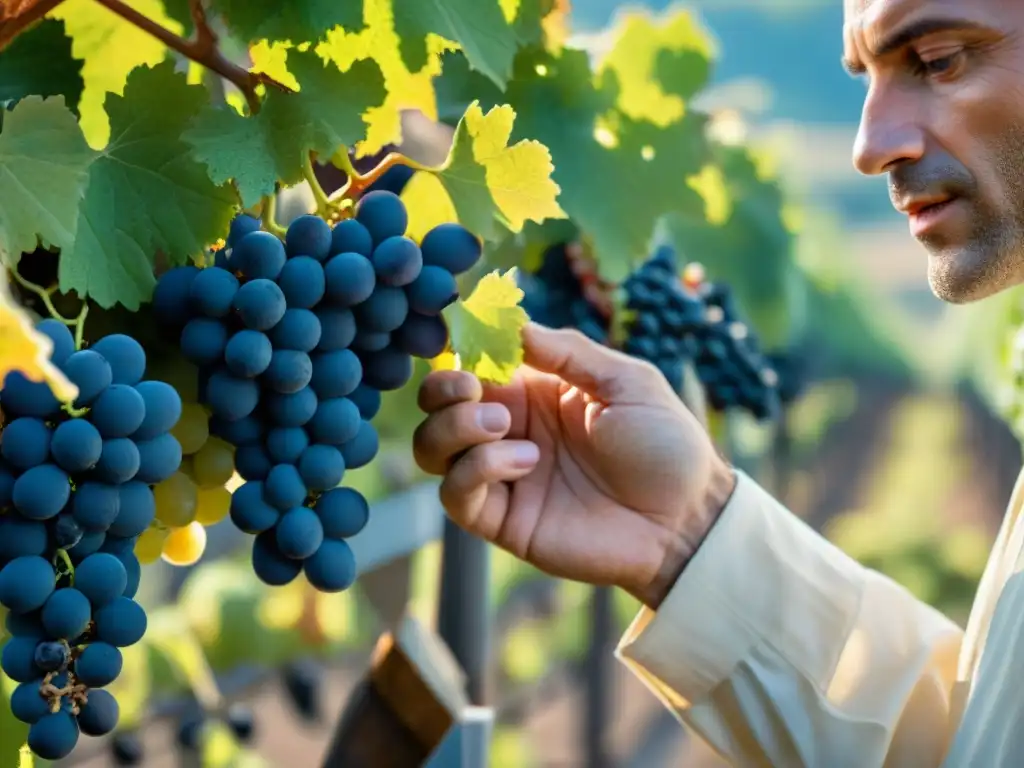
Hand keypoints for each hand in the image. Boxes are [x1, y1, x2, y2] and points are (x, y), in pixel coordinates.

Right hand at [413, 323, 736, 607]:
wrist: (686, 519)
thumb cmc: (665, 445)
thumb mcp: (626, 381)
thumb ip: (569, 352)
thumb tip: (513, 324)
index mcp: (535, 391)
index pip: (473, 365)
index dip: (460, 352)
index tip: (469, 343)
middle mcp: (510, 430)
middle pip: (439, 406)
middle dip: (442, 390)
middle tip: (473, 389)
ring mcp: (503, 476)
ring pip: (433, 448)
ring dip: (454, 428)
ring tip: (502, 425)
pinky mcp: (504, 520)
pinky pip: (456, 494)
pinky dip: (476, 469)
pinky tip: (526, 462)